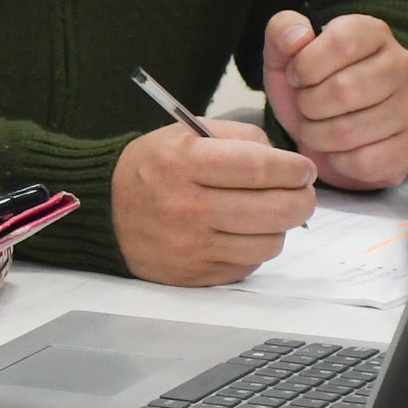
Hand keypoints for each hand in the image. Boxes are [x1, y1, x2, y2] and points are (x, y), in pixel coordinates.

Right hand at [112, 118, 316, 286]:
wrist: (104, 211)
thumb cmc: (151, 169)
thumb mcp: (184, 134)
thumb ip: (239, 138)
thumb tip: (287, 163)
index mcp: (184, 162)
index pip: (260, 167)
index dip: (293, 168)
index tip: (303, 168)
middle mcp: (186, 206)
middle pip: (275, 210)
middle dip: (302, 200)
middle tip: (301, 193)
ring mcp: (191, 246)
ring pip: (270, 243)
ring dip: (280, 227)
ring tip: (268, 214)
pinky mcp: (194, 273)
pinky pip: (248, 264)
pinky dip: (254, 248)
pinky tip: (240, 233)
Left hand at [263, 10, 407, 188]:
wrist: (327, 133)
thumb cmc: (308, 88)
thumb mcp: (283, 57)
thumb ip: (282, 32)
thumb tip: (297, 35)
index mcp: (373, 32)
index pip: (342, 42)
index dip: (306, 66)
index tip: (297, 77)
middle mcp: (402, 64)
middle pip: (344, 90)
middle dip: (309, 106)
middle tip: (306, 107)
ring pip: (349, 131)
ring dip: (318, 136)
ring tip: (318, 128)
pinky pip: (363, 162)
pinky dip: (338, 161)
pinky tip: (338, 150)